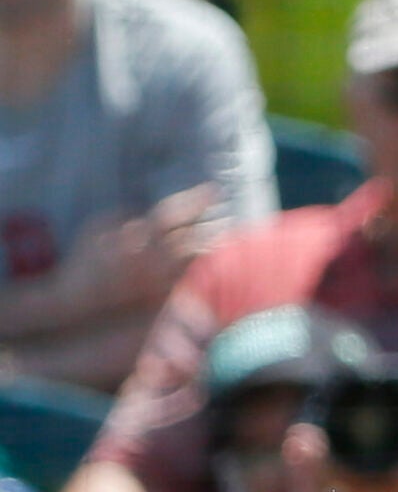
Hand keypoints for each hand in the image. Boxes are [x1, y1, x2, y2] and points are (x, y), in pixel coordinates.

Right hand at [57, 183, 225, 314]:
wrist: (77, 301)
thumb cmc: (85, 259)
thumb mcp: (97, 226)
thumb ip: (125, 214)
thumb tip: (148, 211)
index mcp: (136, 236)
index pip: (174, 212)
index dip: (197, 200)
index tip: (215, 190)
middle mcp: (152, 257)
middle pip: (193, 233)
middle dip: (211, 219)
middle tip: (225, 209)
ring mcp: (159, 277)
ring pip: (196, 255)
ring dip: (211, 240)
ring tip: (222, 228)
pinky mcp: (162, 295)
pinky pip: (188, 274)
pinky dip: (199, 260)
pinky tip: (207, 251)